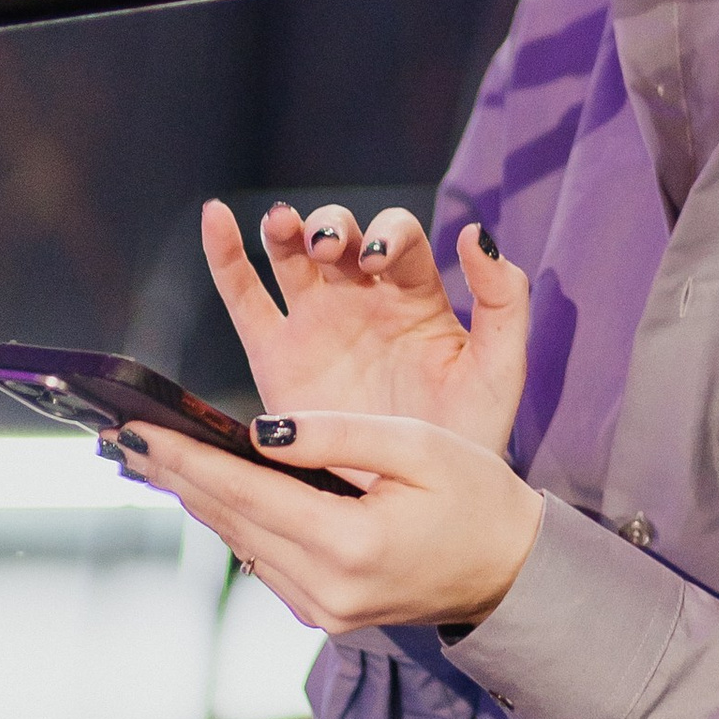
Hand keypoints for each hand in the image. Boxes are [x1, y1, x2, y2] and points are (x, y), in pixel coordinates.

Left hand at [113, 410, 542, 636]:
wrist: (514, 573)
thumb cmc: (479, 498)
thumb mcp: (419, 446)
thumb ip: (338, 435)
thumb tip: (259, 430)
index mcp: (351, 545)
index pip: (246, 494)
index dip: (186, 459)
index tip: (136, 431)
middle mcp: (327, 590)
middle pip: (230, 521)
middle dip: (174, 476)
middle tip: (122, 438)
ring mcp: (324, 610)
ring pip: (240, 542)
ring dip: (197, 498)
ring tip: (151, 458)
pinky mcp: (325, 613)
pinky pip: (264, 559)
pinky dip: (234, 520)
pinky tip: (210, 490)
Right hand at [202, 197, 529, 452]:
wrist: (421, 500)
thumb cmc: (468, 432)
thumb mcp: (499, 366)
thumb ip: (503, 298)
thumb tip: (474, 232)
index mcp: (415, 295)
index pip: (398, 238)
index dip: (386, 235)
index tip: (379, 259)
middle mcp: (362, 299)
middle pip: (339, 236)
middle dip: (331, 227)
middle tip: (328, 247)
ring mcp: (316, 323)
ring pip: (290, 257)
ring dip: (285, 230)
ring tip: (282, 225)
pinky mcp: (275, 356)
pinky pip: (244, 298)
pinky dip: (226, 256)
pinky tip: (215, 218)